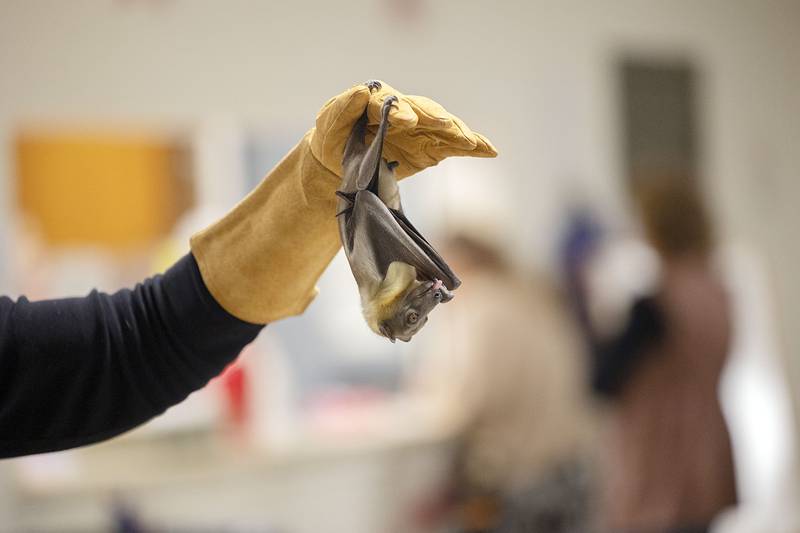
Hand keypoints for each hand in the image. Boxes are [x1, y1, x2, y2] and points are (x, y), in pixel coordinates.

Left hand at [311, 80, 496, 178]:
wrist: (341, 160)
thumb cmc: (335, 136)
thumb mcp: (330, 122)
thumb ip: (343, 107)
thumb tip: (359, 91)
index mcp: (379, 101)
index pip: (391, 104)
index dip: (399, 112)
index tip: (406, 121)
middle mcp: (405, 110)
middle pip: (425, 111)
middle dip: (437, 120)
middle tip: (447, 129)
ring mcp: (421, 129)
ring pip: (444, 127)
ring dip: (459, 134)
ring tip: (471, 143)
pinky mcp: (430, 147)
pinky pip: (454, 146)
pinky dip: (473, 147)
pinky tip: (490, 151)